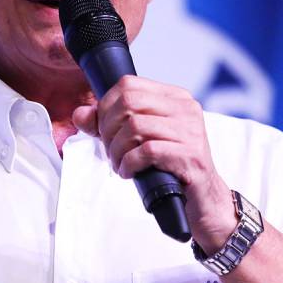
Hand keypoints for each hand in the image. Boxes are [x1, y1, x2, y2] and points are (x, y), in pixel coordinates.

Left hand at [72, 75, 237, 250]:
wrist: (202, 198)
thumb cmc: (168, 165)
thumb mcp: (138, 139)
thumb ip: (108, 124)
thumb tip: (80, 115)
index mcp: (175, 97)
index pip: (128, 84)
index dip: (106, 106)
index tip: (104, 130)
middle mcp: (186, 108)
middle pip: (128, 103)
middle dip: (109, 129)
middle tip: (110, 150)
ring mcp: (191, 131)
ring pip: (135, 126)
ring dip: (117, 150)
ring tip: (119, 164)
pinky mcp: (191, 156)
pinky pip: (147, 150)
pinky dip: (129, 163)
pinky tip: (129, 173)